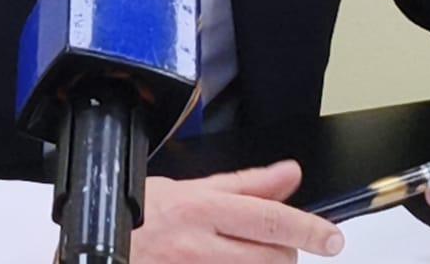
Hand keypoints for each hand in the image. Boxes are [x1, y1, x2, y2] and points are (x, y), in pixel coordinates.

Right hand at [133, 159, 344, 261]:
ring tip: (246, 256)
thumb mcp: (187, 189)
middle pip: (272, 257)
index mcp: (202, 209)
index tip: (332, 239)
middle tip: (276, 247)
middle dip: (285, 253)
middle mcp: (200, 246)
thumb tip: (289, 173)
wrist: (98, 252)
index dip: (308, 229)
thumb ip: (245, 183)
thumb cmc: (137, 219)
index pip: (269, 218)